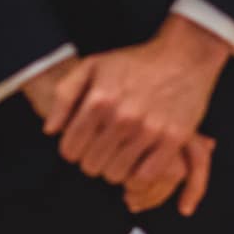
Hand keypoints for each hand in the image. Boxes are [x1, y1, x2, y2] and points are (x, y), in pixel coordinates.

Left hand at [41, 15, 230, 200]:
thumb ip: (64, 95)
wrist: (183, 57)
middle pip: (92, 166)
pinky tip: (138, 162)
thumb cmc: (134, 63)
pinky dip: (138, 175)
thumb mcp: (92, 66)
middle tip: (102, 149)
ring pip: (116, 175)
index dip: (72, 150)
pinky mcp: (173, 139)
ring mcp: (149, 129)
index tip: (82, 144)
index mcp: (99, 100)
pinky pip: (145, 176)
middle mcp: (122, 116)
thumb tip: (50, 130)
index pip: (70, 149)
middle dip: (93, 160)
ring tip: (120, 154)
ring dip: (115, 169)